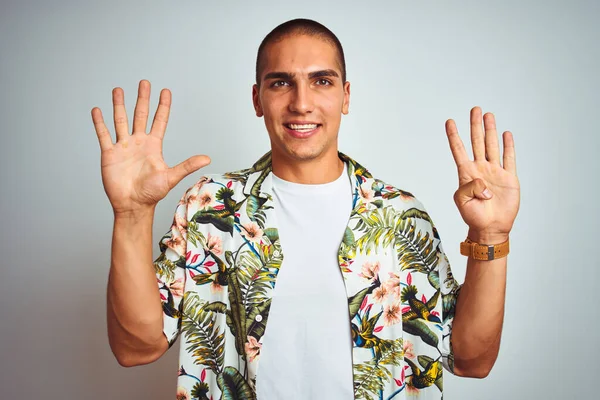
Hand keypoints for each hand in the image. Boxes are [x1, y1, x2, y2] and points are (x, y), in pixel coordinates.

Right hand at [91, 80, 210, 214]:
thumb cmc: (152, 194)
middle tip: (144, 82)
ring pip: (120, 120)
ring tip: (118, 90)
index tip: (165, 91)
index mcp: (153, 146)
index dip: (163, 106)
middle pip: (140, 115)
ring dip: (119, 105)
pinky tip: (97, 110)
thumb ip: (187, 165)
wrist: (132, 205)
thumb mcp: (171, 177)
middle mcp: (138, 143)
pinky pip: (104, 134)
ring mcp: (123, 147)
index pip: (159, 121)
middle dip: (142, 99)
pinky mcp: (109, 154)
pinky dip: (99, 122)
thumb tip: (208, 158)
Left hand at [445, 107, 519, 243]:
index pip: (458, 150)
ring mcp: (494, 171)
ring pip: (492, 146)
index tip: (449, 121)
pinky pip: (508, 158)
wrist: (490, 227)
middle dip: (475, 125)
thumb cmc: (473, 215)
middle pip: (476, 142)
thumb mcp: (462, 201)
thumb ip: (468, 188)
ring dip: (490, 130)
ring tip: (488, 115)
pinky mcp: (508, 177)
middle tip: (474, 109)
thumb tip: (483, 181)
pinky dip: (508, 146)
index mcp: (466, 173)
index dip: (454, 136)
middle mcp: (480, 169)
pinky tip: (506, 134)